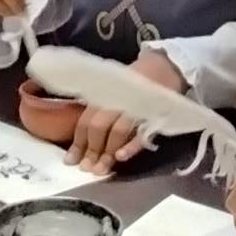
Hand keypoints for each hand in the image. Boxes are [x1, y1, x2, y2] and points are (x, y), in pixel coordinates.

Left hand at [66, 50, 182, 176]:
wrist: (166, 66)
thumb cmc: (135, 82)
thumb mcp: (112, 90)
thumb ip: (98, 109)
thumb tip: (80, 138)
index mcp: (104, 95)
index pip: (86, 120)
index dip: (77, 142)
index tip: (70, 161)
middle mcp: (116, 100)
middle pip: (98, 126)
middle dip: (90, 150)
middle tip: (86, 169)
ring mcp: (135, 107)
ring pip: (117, 131)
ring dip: (107, 153)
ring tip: (100, 170)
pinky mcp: (154, 114)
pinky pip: (141, 132)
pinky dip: (130, 146)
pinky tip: (121, 158)